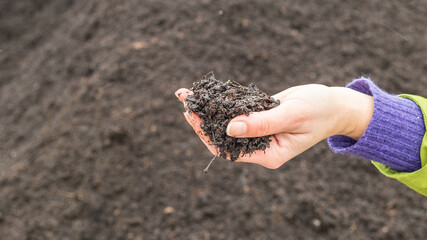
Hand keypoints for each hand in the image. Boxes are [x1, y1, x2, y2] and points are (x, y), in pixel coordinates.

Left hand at [175, 84, 372, 168]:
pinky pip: (238, 111)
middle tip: (185, 99)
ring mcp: (259, 132)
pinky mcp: (260, 117)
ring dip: (209, 109)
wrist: (335, 104)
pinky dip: (223, 102)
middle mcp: (260, 146)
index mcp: (267, 154)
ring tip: (188, 94)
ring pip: (228, 122)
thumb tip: (228, 128)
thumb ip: (261, 123)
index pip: (229, 149)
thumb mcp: (290, 116)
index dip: (206, 134)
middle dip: (202, 119)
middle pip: (223, 136)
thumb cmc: (319, 111)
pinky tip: (209, 92)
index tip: (192, 116)